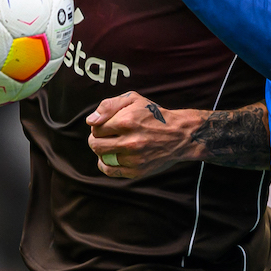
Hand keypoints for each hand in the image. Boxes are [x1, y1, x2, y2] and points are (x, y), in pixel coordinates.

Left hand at [85, 91, 199, 178]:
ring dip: (102, 153)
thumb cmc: (154, 115)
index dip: (97, 127)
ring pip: (102, 159)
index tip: (105, 127)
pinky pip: (111, 171)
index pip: (96, 129)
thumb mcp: (133, 99)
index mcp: (126, 122)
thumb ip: (109, 105)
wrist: (180, 134)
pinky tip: (109, 159)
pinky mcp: (137, 171)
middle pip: (95, 145)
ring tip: (110, 147)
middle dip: (95, 140)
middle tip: (103, 138)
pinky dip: (106, 166)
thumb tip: (90, 121)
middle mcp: (129, 142)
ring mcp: (134, 158)